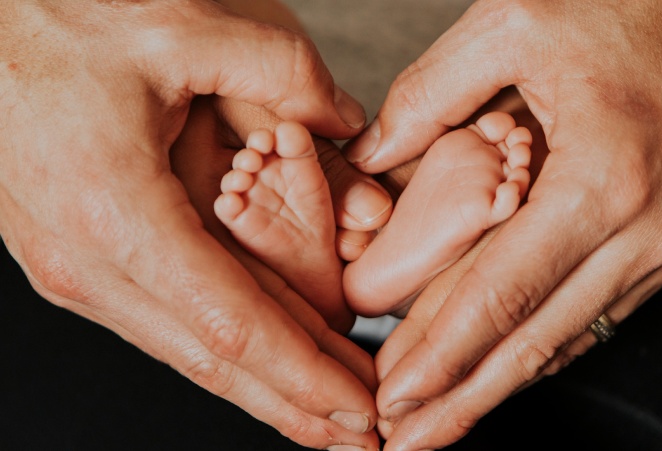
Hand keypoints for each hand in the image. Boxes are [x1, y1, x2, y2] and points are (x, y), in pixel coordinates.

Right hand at [0, 1, 377, 448]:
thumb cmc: (58, 21)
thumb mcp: (183, 30)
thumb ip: (282, 73)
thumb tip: (343, 120)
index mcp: (116, 213)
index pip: (233, 325)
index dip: (304, 374)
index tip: (358, 407)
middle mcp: (88, 260)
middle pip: (213, 359)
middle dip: (295, 403)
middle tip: (360, 434)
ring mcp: (77, 268)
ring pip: (188, 349)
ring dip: (264, 384)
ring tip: (326, 409)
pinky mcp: (80, 258)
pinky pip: (166, 319)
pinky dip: (225, 347)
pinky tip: (264, 355)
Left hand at [344, 1, 661, 448]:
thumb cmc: (626, 6)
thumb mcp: (509, 24)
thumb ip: (428, 95)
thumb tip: (372, 156)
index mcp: (604, 180)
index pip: (502, 292)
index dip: (443, 353)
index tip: (397, 397)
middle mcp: (645, 230)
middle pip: (535, 340)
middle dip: (465, 399)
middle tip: (407, 441)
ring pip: (565, 337)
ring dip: (498, 383)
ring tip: (441, 420)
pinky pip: (591, 313)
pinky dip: (538, 345)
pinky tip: (498, 369)